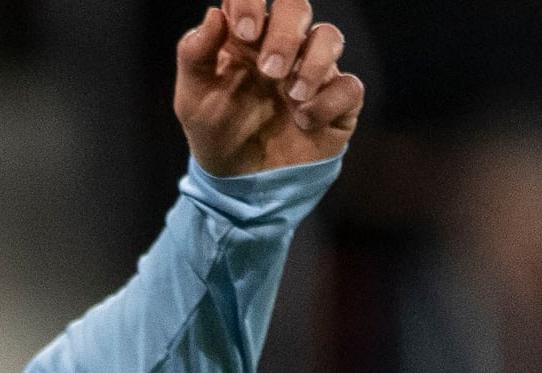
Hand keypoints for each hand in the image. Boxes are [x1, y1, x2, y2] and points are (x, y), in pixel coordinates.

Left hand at [174, 0, 362, 176]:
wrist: (240, 185)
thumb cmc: (216, 132)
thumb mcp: (192, 99)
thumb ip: (195, 55)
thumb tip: (215, 14)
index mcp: (245, 37)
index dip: (252, 1)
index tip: (245, 32)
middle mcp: (282, 45)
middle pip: (297, 7)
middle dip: (285, 34)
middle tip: (269, 72)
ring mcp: (312, 70)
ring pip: (329, 37)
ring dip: (312, 64)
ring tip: (292, 97)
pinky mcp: (336, 101)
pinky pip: (348, 86)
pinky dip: (329, 101)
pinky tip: (305, 121)